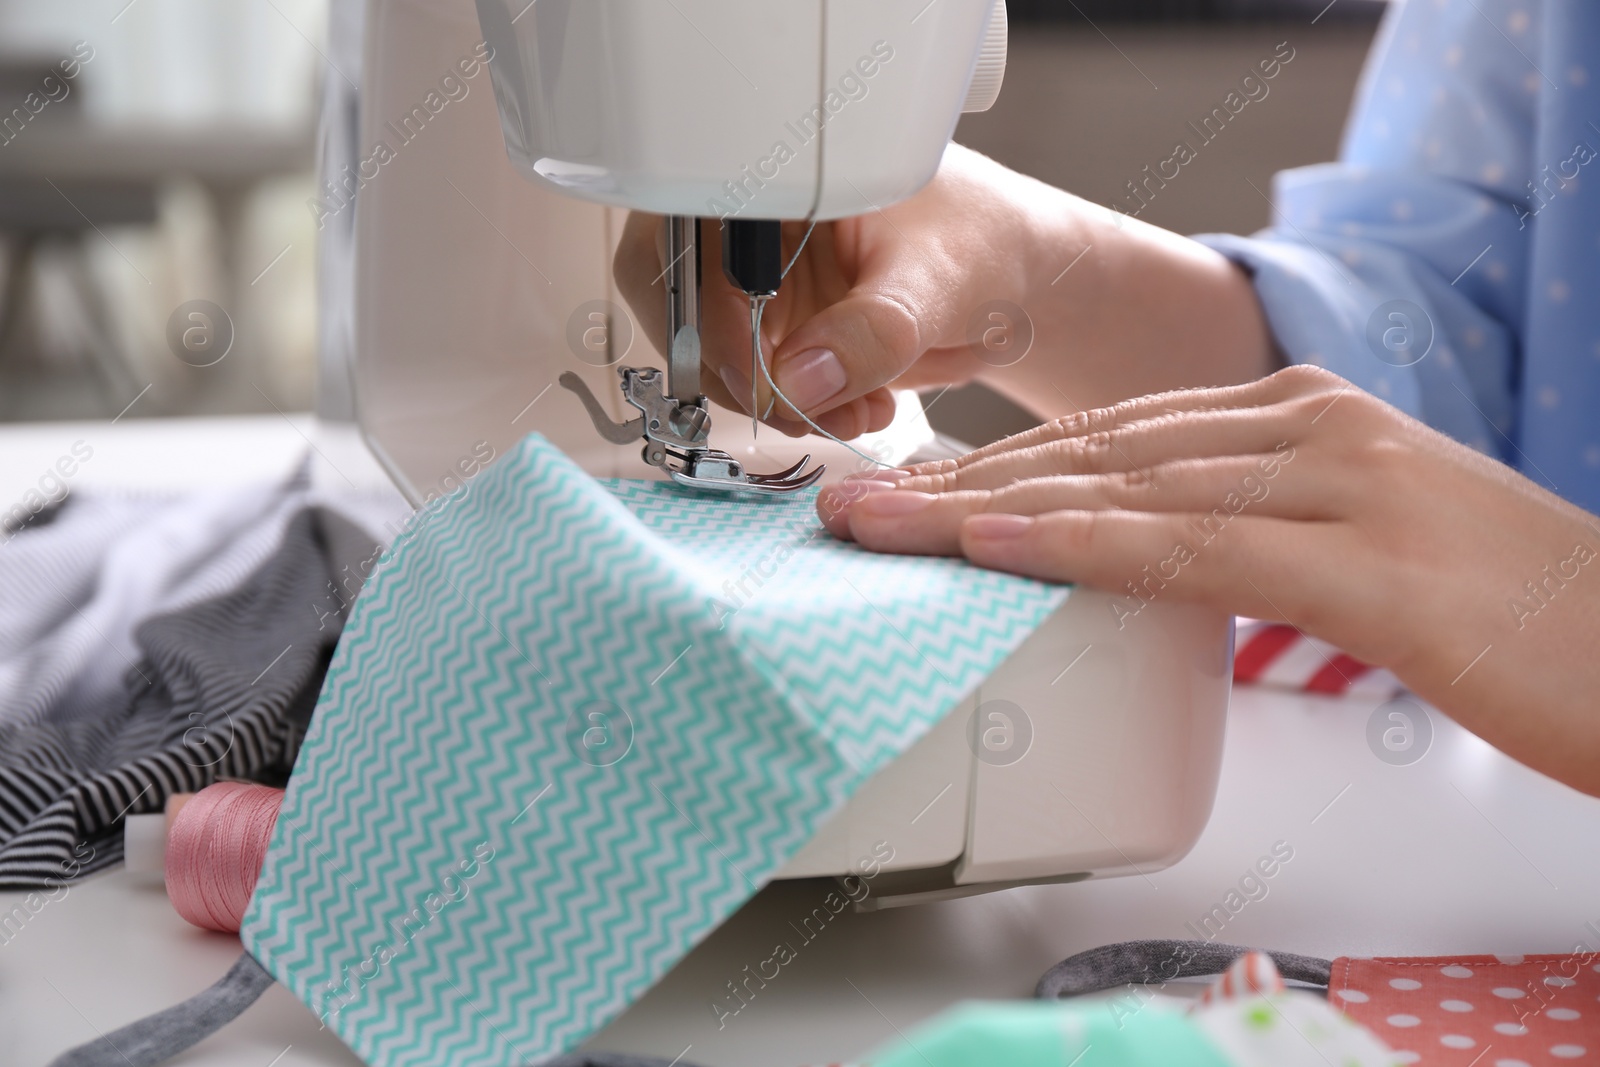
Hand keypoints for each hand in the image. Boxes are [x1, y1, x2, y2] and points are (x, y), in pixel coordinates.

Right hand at [613, 144, 1277, 437]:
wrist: (1013, 271)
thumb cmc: (983, 237)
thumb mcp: (936, 278)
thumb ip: (874, 328)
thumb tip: (800, 378)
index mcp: (775, 172)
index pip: (686, 237)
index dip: (705, 314)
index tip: (757, 376)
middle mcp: (748, 225)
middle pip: (682, 304)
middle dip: (739, 373)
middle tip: (800, 411)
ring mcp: (755, 280)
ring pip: (715, 355)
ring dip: (776, 402)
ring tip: (856, 409)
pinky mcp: (772, 328)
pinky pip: (753, 382)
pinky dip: (797, 410)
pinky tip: (856, 406)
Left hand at [819, 365, 1599, 794]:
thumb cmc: (1510, 617)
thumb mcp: (1359, 550)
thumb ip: (1260, 535)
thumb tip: (1160, 560)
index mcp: (1307, 418)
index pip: (1117, 437)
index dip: (1000, 466)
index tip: (910, 495)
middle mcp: (1313, 428)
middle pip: (1098, 450)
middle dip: (961, 482)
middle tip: (855, 507)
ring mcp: (1341, 483)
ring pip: (1124, 488)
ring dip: (984, 509)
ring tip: (880, 526)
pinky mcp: (1366, 562)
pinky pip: (1191, 546)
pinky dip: (1081, 544)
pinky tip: (993, 546)